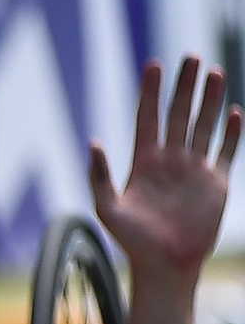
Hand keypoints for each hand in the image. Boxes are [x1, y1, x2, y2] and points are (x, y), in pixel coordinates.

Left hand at [90, 55, 240, 280]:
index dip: (151, 92)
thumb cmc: (132, 242)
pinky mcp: (215, 182)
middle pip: (179, 114)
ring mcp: (194, 169)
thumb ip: (99, 176)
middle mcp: (170, 160)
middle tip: (191, 56)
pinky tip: (234, 111)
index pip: (148, 118)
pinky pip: (225, 151)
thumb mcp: (108, 209)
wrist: (164, 266)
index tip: (154, 64)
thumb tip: (93, 142)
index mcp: (143, 162)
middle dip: (185, 86)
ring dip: (210, 100)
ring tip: (215, 71)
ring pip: (204, 125)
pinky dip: (231, 133)